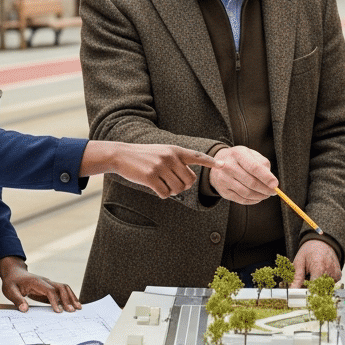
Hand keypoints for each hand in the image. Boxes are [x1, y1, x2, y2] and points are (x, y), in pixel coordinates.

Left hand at [0, 256, 79, 312]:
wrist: (14, 273)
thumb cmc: (12, 282)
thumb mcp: (10, 291)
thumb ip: (17, 300)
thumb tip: (25, 309)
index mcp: (36, 282)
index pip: (50, 290)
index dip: (55, 301)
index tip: (59, 311)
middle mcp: (45, 281)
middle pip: (61, 287)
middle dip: (68, 299)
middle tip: (73, 311)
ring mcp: (49, 284)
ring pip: (64, 288)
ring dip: (72, 297)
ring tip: (78, 307)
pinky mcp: (49, 288)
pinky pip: (62, 291)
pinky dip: (69, 297)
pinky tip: (73, 304)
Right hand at [81, 142, 217, 197]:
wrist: (122, 155)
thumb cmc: (144, 155)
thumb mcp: (163, 152)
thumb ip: (177, 161)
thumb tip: (189, 180)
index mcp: (175, 150)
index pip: (197, 156)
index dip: (210, 162)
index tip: (222, 165)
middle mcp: (170, 157)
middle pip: (189, 181)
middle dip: (183, 186)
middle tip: (172, 183)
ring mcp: (160, 167)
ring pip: (178, 189)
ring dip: (171, 191)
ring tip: (161, 183)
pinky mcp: (150, 177)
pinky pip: (165, 194)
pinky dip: (162, 194)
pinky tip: (154, 187)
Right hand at [209, 146, 278, 204]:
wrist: (219, 162)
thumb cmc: (241, 159)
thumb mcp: (251, 154)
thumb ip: (263, 164)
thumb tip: (271, 181)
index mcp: (238, 154)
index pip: (254, 168)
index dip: (266, 178)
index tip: (275, 184)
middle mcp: (228, 166)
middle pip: (251, 182)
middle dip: (266, 189)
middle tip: (273, 192)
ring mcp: (224, 179)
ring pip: (247, 193)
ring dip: (260, 196)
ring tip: (267, 194)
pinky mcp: (223, 191)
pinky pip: (241, 200)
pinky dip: (253, 200)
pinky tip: (258, 197)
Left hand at [290, 239, 340, 286]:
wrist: (322, 241)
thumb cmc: (309, 250)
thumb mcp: (299, 261)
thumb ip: (297, 277)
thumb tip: (292, 289)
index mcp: (319, 268)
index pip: (314, 289)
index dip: (307, 292)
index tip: (302, 291)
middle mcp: (329, 272)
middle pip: (319, 290)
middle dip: (312, 289)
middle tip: (307, 280)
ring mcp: (335, 274)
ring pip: (324, 289)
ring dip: (318, 286)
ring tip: (314, 275)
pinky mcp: (338, 275)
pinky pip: (330, 285)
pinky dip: (324, 283)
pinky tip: (320, 274)